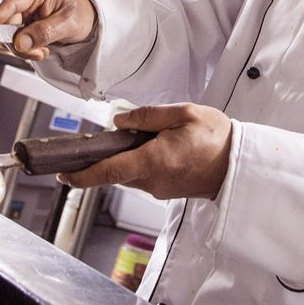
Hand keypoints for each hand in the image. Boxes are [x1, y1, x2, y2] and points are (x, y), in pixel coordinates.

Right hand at [0, 0, 96, 60]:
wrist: (86, 15)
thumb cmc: (80, 13)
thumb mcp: (68, 24)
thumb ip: (44, 33)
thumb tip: (21, 42)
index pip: (9, 2)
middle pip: (5, 22)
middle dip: (18, 43)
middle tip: (38, 53)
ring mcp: (19, 4)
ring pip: (6, 32)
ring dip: (22, 47)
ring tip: (42, 50)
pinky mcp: (18, 15)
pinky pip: (11, 35)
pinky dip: (23, 45)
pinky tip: (38, 46)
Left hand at [59, 104, 232, 199]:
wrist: (240, 164)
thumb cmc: (216, 137)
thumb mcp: (184, 113)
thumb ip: (147, 116)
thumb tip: (119, 122)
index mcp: (154, 161)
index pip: (108, 172)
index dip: (82, 176)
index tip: (63, 175)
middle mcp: (153, 180)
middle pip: (114, 172)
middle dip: (103, 158)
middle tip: (98, 141)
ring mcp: (159, 189)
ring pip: (127, 174)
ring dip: (123, 159)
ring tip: (138, 137)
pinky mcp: (165, 190)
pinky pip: (142, 176)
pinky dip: (138, 163)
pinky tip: (152, 147)